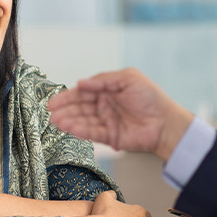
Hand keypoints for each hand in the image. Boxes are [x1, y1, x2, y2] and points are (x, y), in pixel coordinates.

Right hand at [46, 68, 192, 159]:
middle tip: (51, 113)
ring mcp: (106, 121)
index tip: (53, 101)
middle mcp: (104, 106)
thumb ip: (104, 80)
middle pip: (80, 107)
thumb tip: (81, 82)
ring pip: (84, 121)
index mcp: (107, 90)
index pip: (83, 92)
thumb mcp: (128, 79)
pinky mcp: (110, 136)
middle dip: (65, 110)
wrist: (166, 122)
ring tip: (57, 122)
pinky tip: (71, 128)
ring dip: (70, 121)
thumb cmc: (151, 97)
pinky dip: (82, 131)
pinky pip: (93, 133)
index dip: (67, 96)